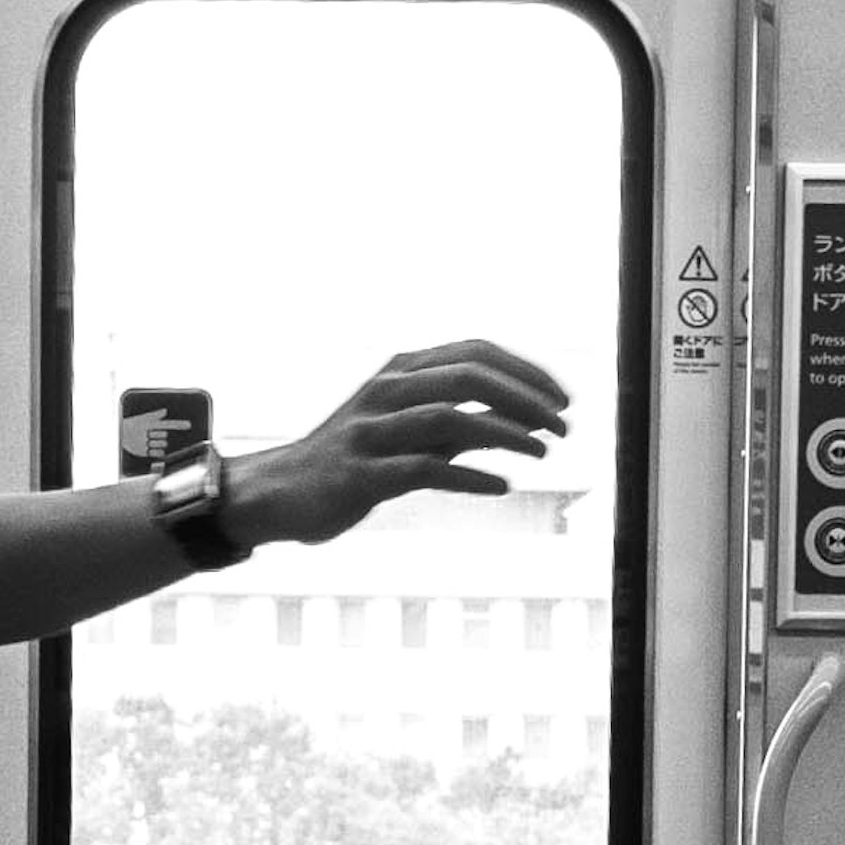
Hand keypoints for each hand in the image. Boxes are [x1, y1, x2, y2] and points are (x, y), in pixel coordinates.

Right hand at [227, 341, 573, 549]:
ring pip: (449, 419)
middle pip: (468, 376)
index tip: (564, 398)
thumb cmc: (353, 460)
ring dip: (506, 433)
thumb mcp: (409, 428)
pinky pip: (424, 470)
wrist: (279, 493)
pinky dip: (470, 477)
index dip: (526, 371)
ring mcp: (371, 432)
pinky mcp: (361, 475)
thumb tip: (525, 414)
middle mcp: (386, 391)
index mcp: (401, 370)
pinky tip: (502, 486)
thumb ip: (461, 417)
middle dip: (526, 398)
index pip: (476, 352)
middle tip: (565, 426)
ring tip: (544, 452)